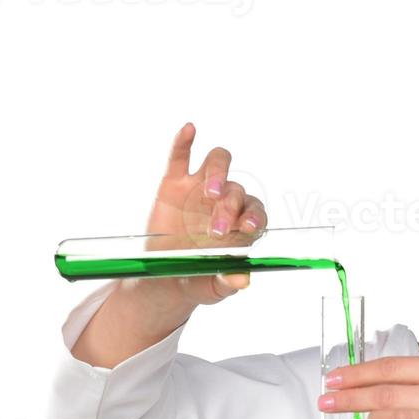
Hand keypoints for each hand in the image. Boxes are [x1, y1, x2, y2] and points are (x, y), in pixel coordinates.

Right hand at [140, 121, 268, 308]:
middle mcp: (225, 202)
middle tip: (215, 231)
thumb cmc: (195, 280)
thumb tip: (242, 281)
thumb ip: (227, 282)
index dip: (254, 215)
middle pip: (236, 190)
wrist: (162, 279)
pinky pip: (180, 157)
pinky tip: (189, 130)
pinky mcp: (174, 183)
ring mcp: (199, 189)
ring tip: (210, 192)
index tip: (246, 227)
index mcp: (240, 225)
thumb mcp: (212, 287)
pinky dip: (184, 142)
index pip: (255, 211)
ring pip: (217, 164)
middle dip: (229, 208)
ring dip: (218, 173)